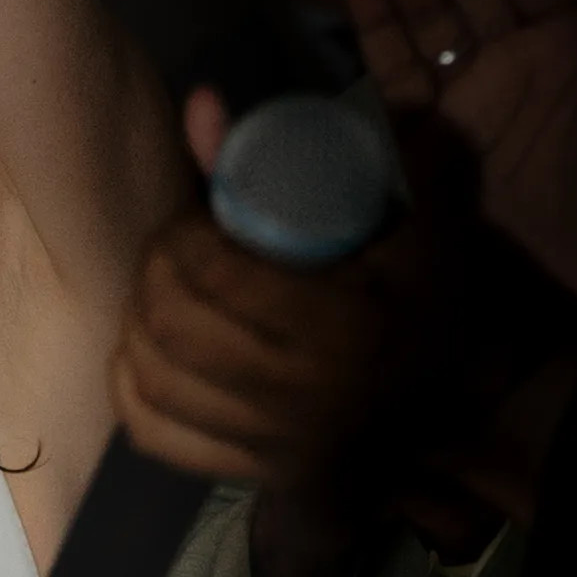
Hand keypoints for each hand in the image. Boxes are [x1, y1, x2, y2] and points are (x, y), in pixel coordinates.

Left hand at [115, 101, 444, 576]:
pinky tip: (147, 353)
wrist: (443, 406)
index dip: (184, 235)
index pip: (214, 273)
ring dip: (138, 324)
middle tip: (171, 249)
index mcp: (343, 328)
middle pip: (171, 323)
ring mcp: (270, 445)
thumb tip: (199, 102)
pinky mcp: (247, 474)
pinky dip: (133, 387)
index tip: (197, 218)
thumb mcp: (403, 214)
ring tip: (160, 294)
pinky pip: (152, 432)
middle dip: (155, 272)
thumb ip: (323, 148)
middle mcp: (301, 396)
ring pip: (151, 377)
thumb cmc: (420, 297)